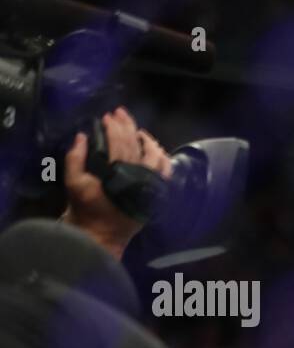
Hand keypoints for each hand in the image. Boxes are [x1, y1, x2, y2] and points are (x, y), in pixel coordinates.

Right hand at [62, 107, 172, 258]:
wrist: (102, 235)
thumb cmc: (85, 208)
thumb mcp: (73, 182)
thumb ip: (76, 157)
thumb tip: (82, 136)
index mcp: (118, 174)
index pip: (120, 144)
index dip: (115, 128)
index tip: (108, 116)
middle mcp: (138, 180)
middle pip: (138, 147)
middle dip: (129, 127)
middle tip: (121, 113)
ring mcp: (150, 188)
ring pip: (157, 158)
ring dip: (149, 141)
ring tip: (138, 131)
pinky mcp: (156, 195)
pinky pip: (166, 174)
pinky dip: (163, 159)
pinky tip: (156, 150)